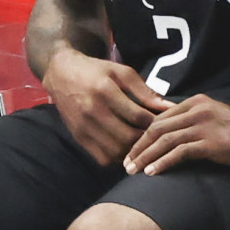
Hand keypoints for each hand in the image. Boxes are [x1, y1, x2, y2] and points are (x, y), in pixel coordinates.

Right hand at [44, 48, 172, 165]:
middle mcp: (91, 111)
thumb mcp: (121, 72)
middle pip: (128, 137)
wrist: (61, 74)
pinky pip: (102, 158)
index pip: (138, 116)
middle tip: (157, 136)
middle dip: (147, 140)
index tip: (164, 123)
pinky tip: (125, 149)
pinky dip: (118, 158)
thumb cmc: (95, 70)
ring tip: (143, 143)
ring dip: (133, 152)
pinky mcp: (78, 137)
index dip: (156, 123)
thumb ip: (145, 90)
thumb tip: (169, 107)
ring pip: (116, 151)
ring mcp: (83, 127)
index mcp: (104, 91)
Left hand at [123, 94, 229, 175]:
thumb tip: (162, 133)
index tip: (130, 151)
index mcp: (194, 102)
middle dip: (138, 146)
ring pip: (164, 140)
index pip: (159, 118)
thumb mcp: (211, 118)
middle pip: (157, 127)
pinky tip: (152, 172)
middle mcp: (197, 109)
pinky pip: (180, 152)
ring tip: (133, 170)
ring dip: (145, 156)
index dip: (141, 135)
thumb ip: (189, 120)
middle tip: (125, 163)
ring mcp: (204, 125)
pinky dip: (163, 162)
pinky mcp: (211, 142)